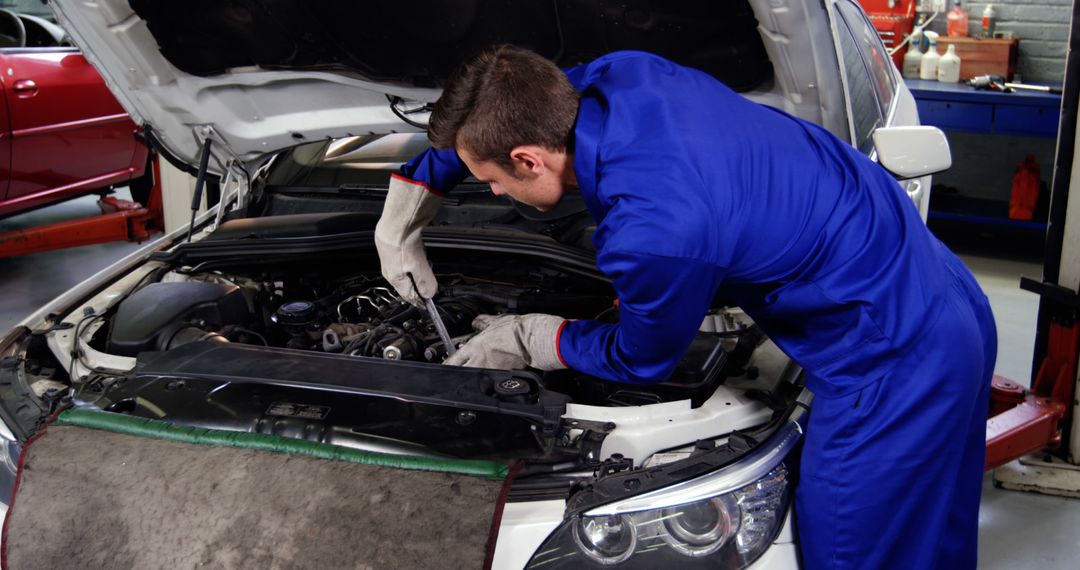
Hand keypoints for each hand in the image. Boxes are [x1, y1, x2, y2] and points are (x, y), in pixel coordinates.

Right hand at [374, 175, 442, 305]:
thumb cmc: (402, 243)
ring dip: (414, 272)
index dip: (418, 301)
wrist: (396, 221)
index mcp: (395, 278)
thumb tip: (428, 294)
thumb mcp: (418, 267)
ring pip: (404, 270)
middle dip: (416, 286)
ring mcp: (390, 256)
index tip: (425, 305)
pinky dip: (412, 259)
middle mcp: (390, 269)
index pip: (408, 295)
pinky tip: (418, 254)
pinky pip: (404, 257)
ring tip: (424, 269)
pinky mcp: (393, 245)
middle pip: (405, 283)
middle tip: (427, 288)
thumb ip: (425, 282)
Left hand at [444, 314, 567, 370]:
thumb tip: (477, 322)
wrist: (530, 339)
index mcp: (475, 347)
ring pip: (474, 378)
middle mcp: (480, 362)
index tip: (445, 366)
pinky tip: (493, 373)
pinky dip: (490, 377)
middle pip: (459, 374)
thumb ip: (482, 323)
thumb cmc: (514, 330)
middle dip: (456, 374)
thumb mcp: (494, 321)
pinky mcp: (503, 376)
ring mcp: (491, 371)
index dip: (446, 364)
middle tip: (458, 370)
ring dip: (473, 375)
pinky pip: (491, 379)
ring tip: (477, 370)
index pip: (453, 360)